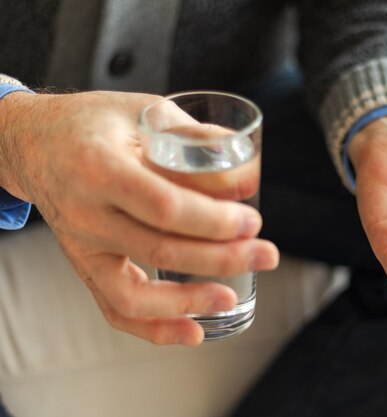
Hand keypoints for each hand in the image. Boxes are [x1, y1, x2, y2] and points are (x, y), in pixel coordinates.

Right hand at [0, 91, 278, 344]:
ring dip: (190, 302)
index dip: (214, 221)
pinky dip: (154, 328)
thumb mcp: (145, 110)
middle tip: (266, 254)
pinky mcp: (85, 266)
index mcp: (100, 167)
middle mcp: (86, 213)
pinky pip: (115, 308)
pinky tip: (193, 331)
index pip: (165, 206)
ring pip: (134, 294)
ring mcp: (82, 246)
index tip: (251, 222)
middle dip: (222, 258)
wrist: (36, 143)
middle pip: (159, 250)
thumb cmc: (94, 122)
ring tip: (232, 295)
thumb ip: (197, 138)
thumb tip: (248, 176)